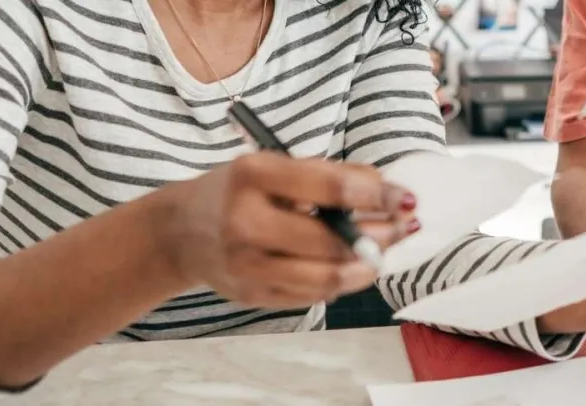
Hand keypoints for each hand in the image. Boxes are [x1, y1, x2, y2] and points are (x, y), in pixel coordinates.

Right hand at [151, 153, 419, 308]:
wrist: (181, 232)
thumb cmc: (238, 192)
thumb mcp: (274, 167)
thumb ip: (328, 176)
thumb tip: (386, 191)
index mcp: (252, 176)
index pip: (329, 187)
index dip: (376, 194)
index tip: (405, 197)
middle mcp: (245, 221)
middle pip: (332, 240)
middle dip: (379, 236)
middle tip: (402, 229)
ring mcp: (246, 264)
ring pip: (326, 278)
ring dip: (365, 268)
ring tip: (380, 255)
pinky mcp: (251, 295)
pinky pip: (311, 296)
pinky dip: (338, 283)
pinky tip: (348, 268)